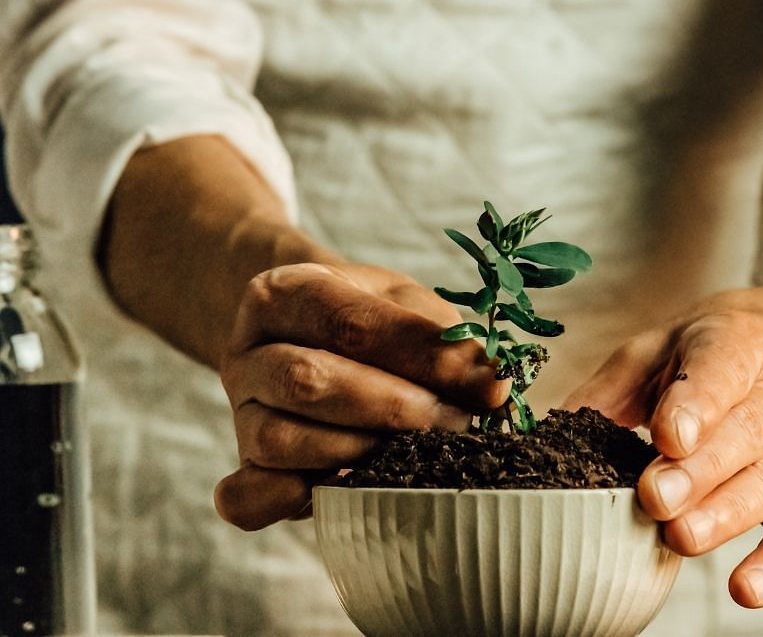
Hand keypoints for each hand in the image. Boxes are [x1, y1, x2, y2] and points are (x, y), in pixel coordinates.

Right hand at [214, 262, 508, 529]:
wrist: (305, 336)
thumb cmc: (366, 320)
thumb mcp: (405, 306)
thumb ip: (444, 340)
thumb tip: (492, 386)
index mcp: (283, 293)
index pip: (349, 323)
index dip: (422, 357)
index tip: (485, 385)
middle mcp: (248, 351)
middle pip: (307, 380)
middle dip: (393, 408)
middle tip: (454, 423)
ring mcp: (240, 412)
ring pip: (281, 440)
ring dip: (357, 453)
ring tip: (413, 454)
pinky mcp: (243, 466)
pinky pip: (251, 496)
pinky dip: (296, 500)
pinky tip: (346, 489)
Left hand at [565, 285, 762, 607]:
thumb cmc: (733, 344)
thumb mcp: (669, 342)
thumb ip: (613, 385)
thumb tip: (552, 429)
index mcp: (738, 345)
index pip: (721, 372)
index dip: (695, 406)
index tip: (667, 437)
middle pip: (745, 435)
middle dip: (699, 472)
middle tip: (655, 499)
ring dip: (727, 517)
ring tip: (682, 539)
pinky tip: (748, 589)